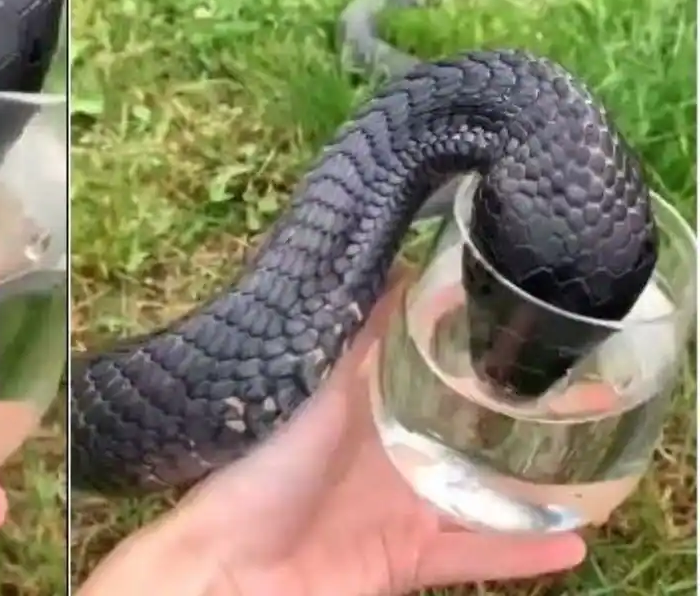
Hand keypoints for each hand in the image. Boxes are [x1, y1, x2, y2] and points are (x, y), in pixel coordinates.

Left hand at [81, 273, 587, 595]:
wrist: (234, 562)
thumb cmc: (263, 464)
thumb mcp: (315, 385)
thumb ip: (360, 335)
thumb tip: (399, 265)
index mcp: (361, 404)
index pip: (421, 368)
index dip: (464, 349)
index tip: (518, 321)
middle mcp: (385, 452)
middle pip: (459, 433)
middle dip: (508, 419)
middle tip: (577, 397)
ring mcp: (399, 507)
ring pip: (479, 495)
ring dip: (529, 489)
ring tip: (593, 469)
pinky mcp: (407, 556)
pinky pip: (474, 555)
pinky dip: (521, 554)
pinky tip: (575, 544)